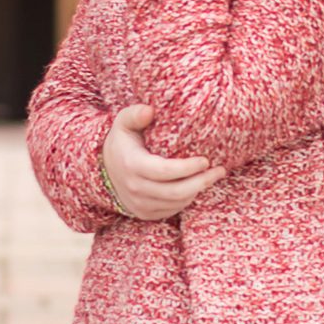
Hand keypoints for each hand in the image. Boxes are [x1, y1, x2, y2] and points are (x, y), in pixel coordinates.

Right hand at [101, 104, 224, 222]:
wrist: (104, 170)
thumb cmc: (121, 142)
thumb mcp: (123, 123)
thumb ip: (135, 114)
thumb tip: (150, 110)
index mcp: (133, 165)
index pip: (165, 171)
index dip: (188, 167)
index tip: (205, 160)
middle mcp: (136, 189)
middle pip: (176, 192)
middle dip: (202, 182)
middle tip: (219, 170)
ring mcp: (140, 204)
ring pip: (177, 203)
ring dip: (198, 190)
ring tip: (212, 176)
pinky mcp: (145, 213)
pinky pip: (172, 210)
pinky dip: (187, 199)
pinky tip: (196, 186)